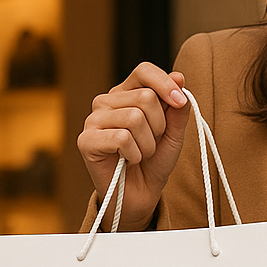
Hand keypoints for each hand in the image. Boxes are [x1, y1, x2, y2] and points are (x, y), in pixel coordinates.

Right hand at [77, 63, 191, 230]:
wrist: (140, 196)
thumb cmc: (154, 162)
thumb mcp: (174, 133)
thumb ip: (177, 107)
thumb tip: (179, 77)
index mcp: (125, 93)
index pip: (143, 71)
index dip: (164, 83)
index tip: (180, 102)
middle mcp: (106, 102)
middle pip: (145, 97)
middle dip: (159, 126)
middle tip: (151, 143)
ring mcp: (93, 120)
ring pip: (134, 118)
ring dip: (147, 144)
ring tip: (140, 154)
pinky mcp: (86, 141)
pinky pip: (122, 138)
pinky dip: (134, 154)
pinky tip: (127, 161)